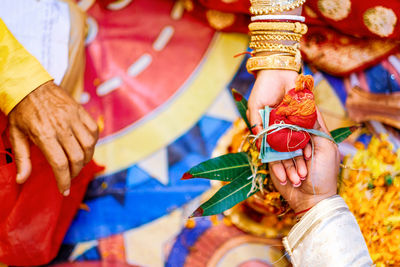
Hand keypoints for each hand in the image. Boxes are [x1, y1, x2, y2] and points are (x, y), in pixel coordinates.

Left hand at [8, 81, 98, 195]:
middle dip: (75, 172)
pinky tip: (85, 146)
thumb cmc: (21, 110)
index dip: (65, 180)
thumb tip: (22, 180)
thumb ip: (22, 158)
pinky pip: (93, 130)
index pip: (61, 164)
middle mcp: (62, 127)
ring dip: (86, 158)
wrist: (30, 84)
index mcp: (44, 134)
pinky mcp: (80, 111)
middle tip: (69, 176)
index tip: (65, 190)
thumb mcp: (15, 134)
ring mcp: (73, 118)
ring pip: (89, 145)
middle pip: (78, 157)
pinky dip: (93, 142)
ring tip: (78, 162)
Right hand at [248, 69, 307, 185]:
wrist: (277, 69)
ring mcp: (293, 123)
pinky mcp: (304, 117)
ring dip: (299, 161)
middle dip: (290, 167)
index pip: (272, 151)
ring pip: (296, 145)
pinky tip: (308, 158)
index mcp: (269, 127)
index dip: (276, 165)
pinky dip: (306, 145)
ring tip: (302, 176)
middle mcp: (281, 127)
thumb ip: (256, 124)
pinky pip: (305, 132)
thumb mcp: (254, 109)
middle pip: (286, 151)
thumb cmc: (263, 88)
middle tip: (294, 182)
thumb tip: (258, 143)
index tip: (281, 178)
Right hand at [270, 112, 338, 214]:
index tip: (297, 122)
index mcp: (312, 136)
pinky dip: (281, 171)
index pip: (302, 120)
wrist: (312, 199)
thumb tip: (311, 106)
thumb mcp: (326, 148)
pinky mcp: (275, 162)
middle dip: (294, 146)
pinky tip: (289, 179)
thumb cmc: (324, 174)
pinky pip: (273, 160)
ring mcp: (285, 151)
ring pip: (279, 146)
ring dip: (290, 164)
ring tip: (301, 176)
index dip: (300, 122)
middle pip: (287, 131)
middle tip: (304, 158)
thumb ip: (317, 127)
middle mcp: (297, 141)